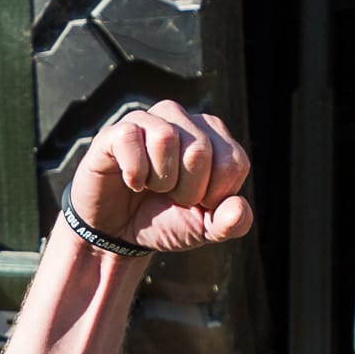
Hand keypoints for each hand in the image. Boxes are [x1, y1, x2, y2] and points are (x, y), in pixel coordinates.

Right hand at [66, 102, 253, 253]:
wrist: (117, 233)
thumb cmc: (165, 221)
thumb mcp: (204, 230)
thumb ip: (231, 224)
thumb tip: (238, 209)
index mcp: (214, 138)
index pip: (232, 162)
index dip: (214, 195)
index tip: (197, 202)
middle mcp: (184, 120)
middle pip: (199, 150)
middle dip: (186, 189)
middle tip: (170, 195)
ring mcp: (149, 121)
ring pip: (166, 138)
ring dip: (159, 179)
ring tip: (150, 186)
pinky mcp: (116, 131)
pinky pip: (131, 137)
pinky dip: (133, 172)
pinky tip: (131, 182)